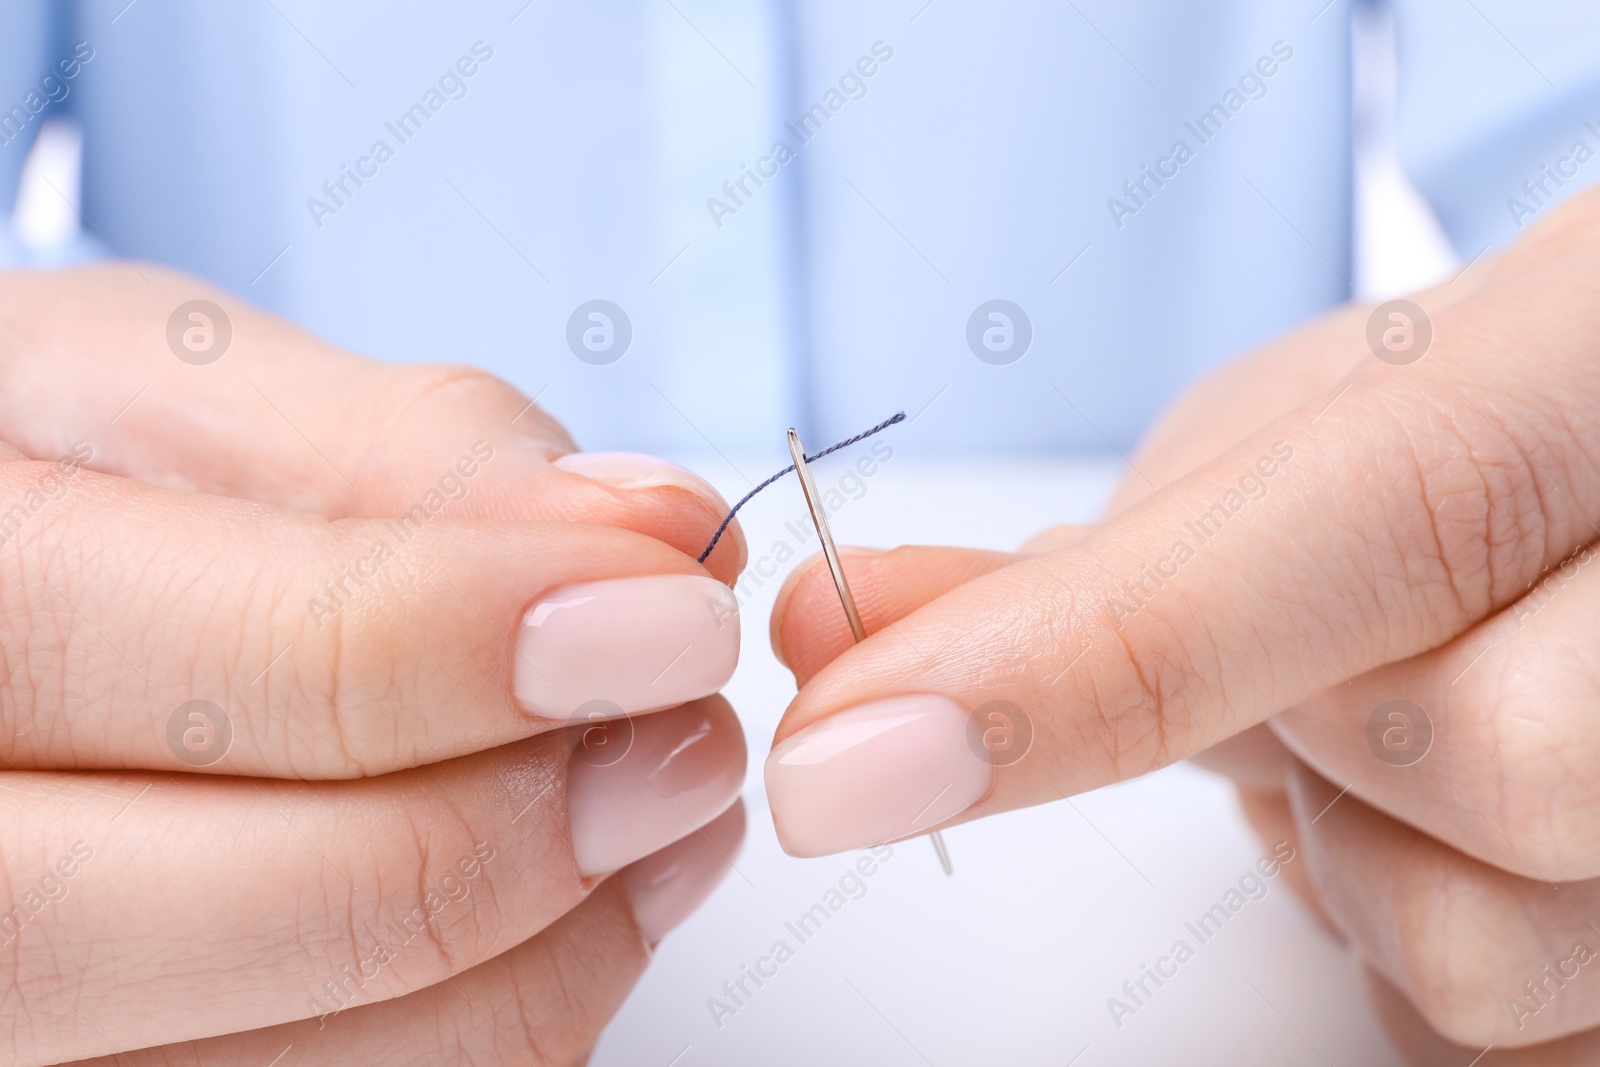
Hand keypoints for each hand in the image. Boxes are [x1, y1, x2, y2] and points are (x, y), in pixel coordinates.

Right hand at [0, 265, 746, 1065]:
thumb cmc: (41, 468)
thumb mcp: (163, 383)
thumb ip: (403, 449)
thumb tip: (640, 533)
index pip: (208, 674)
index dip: (471, 646)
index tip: (671, 606)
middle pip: (259, 918)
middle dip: (523, 824)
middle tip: (684, 729)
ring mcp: (29, 1022)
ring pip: (331, 1065)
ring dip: (554, 939)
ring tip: (648, 794)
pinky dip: (509, 1011)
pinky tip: (574, 892)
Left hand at [766, 185, 1599, 1056]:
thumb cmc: (1458, 428)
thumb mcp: (1287, 444)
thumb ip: (1087, 552)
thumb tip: (836, 645)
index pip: (1391, 516)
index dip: (1094, 653)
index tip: (851, 751)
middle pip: (1484, 762)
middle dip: (1308, 739)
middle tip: (1313, 670)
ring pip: (1477, 943)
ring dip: (1350, 859)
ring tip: (1389, 744)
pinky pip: (1496, 1040)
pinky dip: (1404, 949)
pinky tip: (1447, 830)